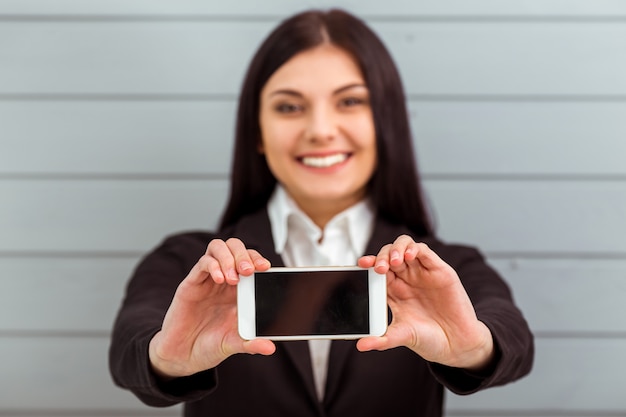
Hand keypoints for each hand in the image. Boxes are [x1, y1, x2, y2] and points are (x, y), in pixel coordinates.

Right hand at [148, 238, 275, 378]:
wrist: (183, 356)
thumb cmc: (209, 345)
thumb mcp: (234, 345)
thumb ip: (251, 343)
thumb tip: (270, 348)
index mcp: (239, 290)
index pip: (251, 261)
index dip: (258, 259)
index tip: (266, 268)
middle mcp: (224, 280)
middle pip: (235, 248)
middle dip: (244, 255)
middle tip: (249, 271)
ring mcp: (207, 280)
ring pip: (218, 248)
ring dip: (228, 257)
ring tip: (234, 278)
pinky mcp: (191, 284)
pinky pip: (202, 263)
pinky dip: (213, 266)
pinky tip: (220, 280)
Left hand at [356, 235, 494, 370]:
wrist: (457, 345)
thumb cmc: (429, 339)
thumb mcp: (402, 337)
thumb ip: (382, 339)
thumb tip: (361, 346)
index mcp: (393, 290)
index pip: (377, 270)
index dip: (369, 264)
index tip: (361, 265)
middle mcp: (406, 278)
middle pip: (389, 254)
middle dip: (381, 256)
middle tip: (379, 267)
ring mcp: (422, 273)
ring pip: (405, 247)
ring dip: (396, 249)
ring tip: (393, 261)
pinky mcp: (439, 270)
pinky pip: (424, 252)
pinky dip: (414, 249)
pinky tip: (408, 256)